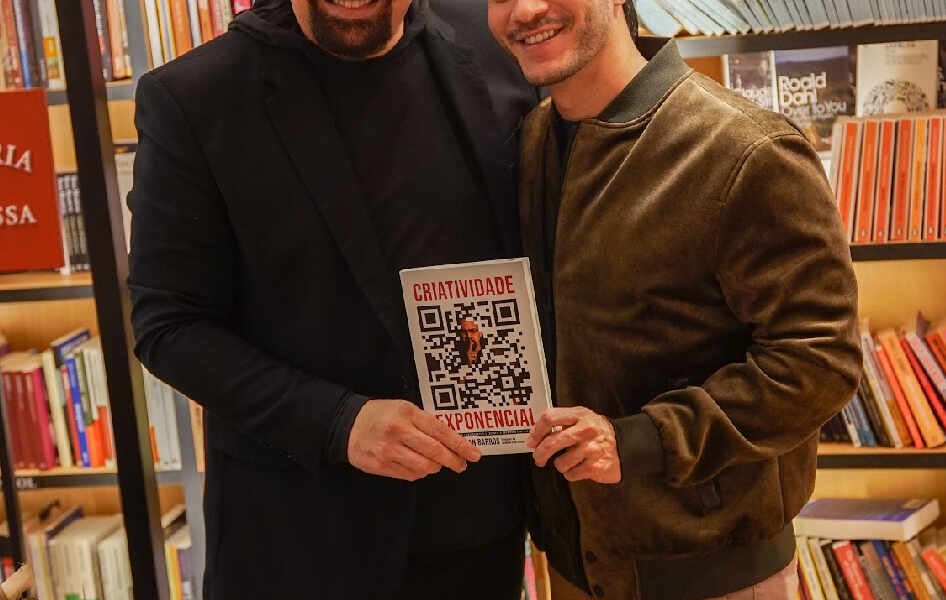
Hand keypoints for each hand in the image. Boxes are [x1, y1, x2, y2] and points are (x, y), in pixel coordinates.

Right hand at [348, 399, 480, 480]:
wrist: (347, 425)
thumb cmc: (381, 415)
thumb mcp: (404, 409)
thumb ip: (425, 422)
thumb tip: (451, 441)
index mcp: (407, 413)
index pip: (441, 431)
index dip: (460, 445)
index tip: (474, 454)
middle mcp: (399, 431)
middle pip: (435, 452)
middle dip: (454, 461)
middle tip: (461, 465)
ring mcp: (389, 450)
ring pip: (424, 467)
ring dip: (435, 467)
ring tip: (436, 463)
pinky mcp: (381, 465)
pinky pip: (410, 475)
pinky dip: (419, 472)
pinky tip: (418, 466)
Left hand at [527, 407, 620, 483]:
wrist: (625, 444)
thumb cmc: (595, 432)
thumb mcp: (581, 418)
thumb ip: (560, 421)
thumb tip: (534, 437)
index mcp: (579, 415)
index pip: (550, 418)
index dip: (536, 431)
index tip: (531, 442)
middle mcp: (586, 430)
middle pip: (552, 442)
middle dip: (540, 454)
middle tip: (538, 459)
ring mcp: (592, 448)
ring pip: (561, 462)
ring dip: (561, 465)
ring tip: (569, 461)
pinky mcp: (596, 466)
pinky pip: (572, 474)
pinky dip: (571, 474)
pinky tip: (579, 467)